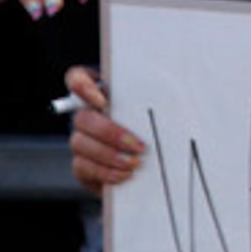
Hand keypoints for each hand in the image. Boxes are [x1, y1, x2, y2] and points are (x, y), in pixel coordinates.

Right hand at [64, 66, 144, 191]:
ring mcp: (81, 140)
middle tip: (137, 146)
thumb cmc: (155, 125)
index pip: (77, 77)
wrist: (149, 163)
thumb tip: (173, 90)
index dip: (82, 86)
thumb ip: (153, 96)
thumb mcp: (156, 106)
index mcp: (101, 92)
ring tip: (134, 163)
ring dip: (110, 155)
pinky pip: (84, 167)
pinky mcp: (81, 165)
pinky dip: (106, 172)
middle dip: (110, 133)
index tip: (104, 101)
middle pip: (82, 118)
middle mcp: (86, 114)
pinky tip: (125, 174)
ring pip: (81, 144)